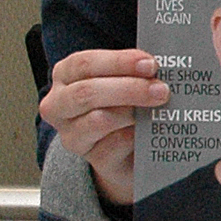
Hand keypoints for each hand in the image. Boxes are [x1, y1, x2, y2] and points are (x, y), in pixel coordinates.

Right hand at [39, 49, 169, 205]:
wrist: (121, 147)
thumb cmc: (121, 101)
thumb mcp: (120, 80)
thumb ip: (132, 71)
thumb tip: (156, 66)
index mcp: (66, 75)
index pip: (84, 64)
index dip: (118, 62)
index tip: (150, 64)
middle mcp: (59, 105)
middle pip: (87, 92)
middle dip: (129, 89)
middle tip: (161, 90)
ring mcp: (72, 135)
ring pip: (98, 120)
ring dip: (134, 112)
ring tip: (159, 108)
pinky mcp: (92, 158)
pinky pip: (115, 145)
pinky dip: (136, 135)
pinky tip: (152, 129)